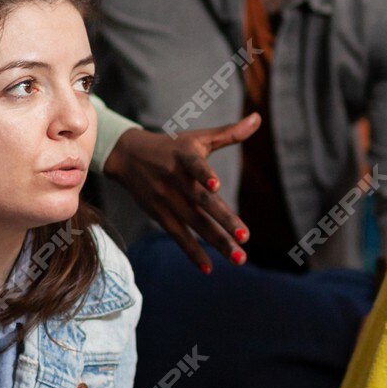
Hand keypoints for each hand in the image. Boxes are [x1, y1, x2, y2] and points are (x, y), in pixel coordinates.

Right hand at [102, 117, 258, 273]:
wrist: (128, 157)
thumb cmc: (172, 146)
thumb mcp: (198, 138)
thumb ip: (229, 133)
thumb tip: (258, 118)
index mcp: (185, 158)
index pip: (195, 166)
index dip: (204, 174)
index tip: (216, 185)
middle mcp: (176, 181)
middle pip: (202, 203)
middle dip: (224, 221)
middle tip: (245, 238)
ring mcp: (168, 201)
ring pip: (195, 224)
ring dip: (217, 242)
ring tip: (239, 258)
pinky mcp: (161, 216)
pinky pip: (179, 237)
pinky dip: (193, 253)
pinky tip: (209, 268)